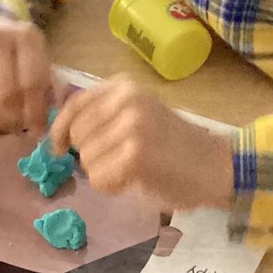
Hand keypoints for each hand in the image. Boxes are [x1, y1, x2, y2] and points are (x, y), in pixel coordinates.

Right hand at [0, 14, 53, 132]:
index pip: (30, 82)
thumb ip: (50, 83)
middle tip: (21, 129)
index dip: (35, 111)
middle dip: (16, 119)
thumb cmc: (16, 50)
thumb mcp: (38, 57)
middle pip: (5, 94)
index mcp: (23, 36)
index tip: (39, 129)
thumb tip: (57, 113)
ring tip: (8, 122)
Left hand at [50, 76, 233, 210]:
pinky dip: (112, 186)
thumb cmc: (173, 143)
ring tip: (131, 169)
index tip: (59, 147)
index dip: (60, 129)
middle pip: (77, 135)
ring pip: (86, 159)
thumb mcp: (136, 113)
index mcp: (124, 86)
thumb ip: (102, 114)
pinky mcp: (135, 155)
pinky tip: (134, 180)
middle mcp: (126, 99)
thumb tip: (59, 131)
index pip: (74, 104)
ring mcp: (131, 126)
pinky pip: (99, 178)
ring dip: (102, 172)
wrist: (214, 165)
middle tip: (118, 160)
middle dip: (89, 154)